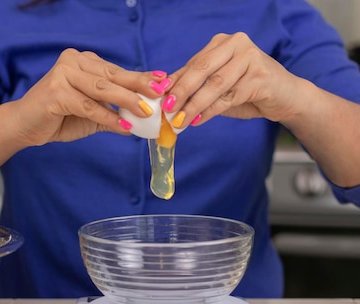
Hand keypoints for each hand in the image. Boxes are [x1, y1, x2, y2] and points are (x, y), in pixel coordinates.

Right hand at [10, 48, 166, 145]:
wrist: (23, 126)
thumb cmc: (57, 118)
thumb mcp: (90, 113)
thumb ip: (113, 112)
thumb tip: (143, 119)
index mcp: (82, 61)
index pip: (116, 70)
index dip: (140, 78)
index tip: (163, 82)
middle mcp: (72, 61)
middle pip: (112, 76)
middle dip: (139, 86)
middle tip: (160, 95)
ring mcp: (62, 74)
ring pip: (101, 88)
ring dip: (126, 101)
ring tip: (146, 112)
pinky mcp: (55, 91)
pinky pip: (88, 106)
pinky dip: (107, 117)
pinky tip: (123, 126)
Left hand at [166, 32, 301, 126]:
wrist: (285, 96)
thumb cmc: (248, 90)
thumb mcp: (218, 86)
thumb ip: (195, 87)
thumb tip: (165, 97)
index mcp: (222, 43)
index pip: (193, 64)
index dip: (174, 82)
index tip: (158, 98)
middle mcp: (236, 44)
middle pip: (201, 70)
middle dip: (181, 91)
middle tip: (166, 109)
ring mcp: (251, 58)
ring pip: (215, 84)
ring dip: (194, 105)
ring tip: (179, 120)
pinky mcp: (261, 76)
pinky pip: (230, 96)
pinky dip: (211, 110)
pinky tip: (198, 120)